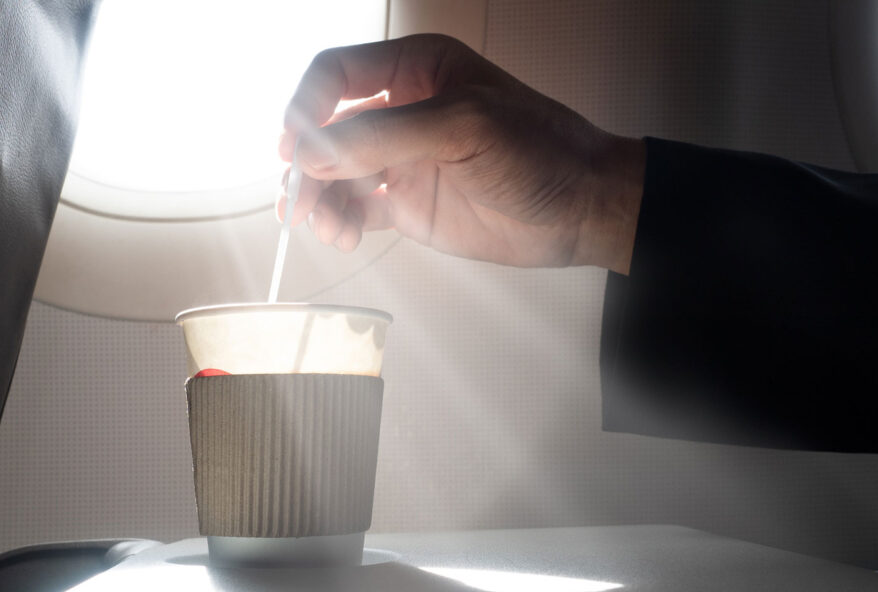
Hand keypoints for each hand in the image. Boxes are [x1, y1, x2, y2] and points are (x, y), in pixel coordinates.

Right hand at [277, 33, 643, 272]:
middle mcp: (400, 109)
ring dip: (318, 199)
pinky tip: (345, 235)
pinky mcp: (405, 203)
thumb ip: (382, 136)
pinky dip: (339, 222)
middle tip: (298, 200)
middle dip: (305, 164)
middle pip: (324, 128)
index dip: (307, 106)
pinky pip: (353, 208)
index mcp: (415, 68)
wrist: (581, 209)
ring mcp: (401, 158)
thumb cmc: (541, 151)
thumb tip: (311, 153)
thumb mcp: (462, 128)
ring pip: (332, 173)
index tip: (296, 145)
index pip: (336, 75)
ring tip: (328, 227)